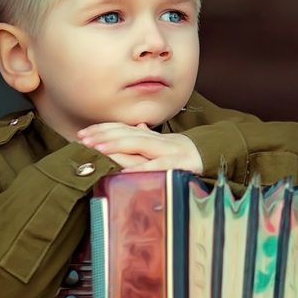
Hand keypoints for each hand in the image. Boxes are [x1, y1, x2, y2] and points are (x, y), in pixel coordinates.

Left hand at [78, 123, 202, 172]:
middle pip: (127, 134)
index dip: (103, 130)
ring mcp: (169, 151)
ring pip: (140, 145)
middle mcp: (158, 141)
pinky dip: (142, 168)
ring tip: (98, 148)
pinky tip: (126, 171)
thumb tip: (136, 125)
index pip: (123, 130)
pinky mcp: (179, 164)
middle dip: (104, 136)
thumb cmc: (184, 156)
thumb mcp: (164, 146)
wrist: (214, 158)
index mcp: (152, 138)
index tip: (83, 134)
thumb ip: (148, 138)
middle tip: (83, 139)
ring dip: (118, 146)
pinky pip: (158, 167)